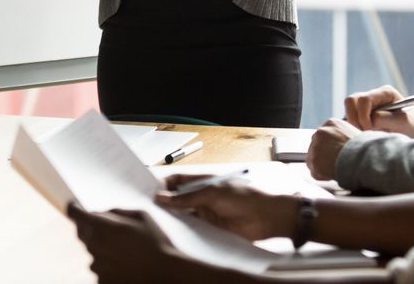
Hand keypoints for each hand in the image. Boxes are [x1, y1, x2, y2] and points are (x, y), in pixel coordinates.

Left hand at [68, 203, 197, 283]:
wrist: (166, 274)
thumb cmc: (157, 243)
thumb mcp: (142, 216)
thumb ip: (118, 212)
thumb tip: (104, 213)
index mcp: (103, 227)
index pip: (75, 213)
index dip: (74, 208)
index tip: (75, 207)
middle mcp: (95, 246)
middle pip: (82, 232)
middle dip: (90, 227)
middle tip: (110, 228)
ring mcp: (97, 266)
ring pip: (92, 251)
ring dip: (101, 247)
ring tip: (126, 250)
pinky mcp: (101, 281)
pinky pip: (100, 268)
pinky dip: (108, 264)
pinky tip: (126, 264)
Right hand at [156, 177, 293, 241]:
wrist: (266, 217)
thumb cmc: (244, 197)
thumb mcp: (212, 194)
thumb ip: (186, 198)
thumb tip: (162, 197)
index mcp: (203, 181)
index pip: (178, 181)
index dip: (164, 184)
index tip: (149, 190)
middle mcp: (203, 196)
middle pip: (178, 199)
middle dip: (165, 202)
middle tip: (148, 207)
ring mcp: (207, 212)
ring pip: (184, 214)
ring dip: (173, 217)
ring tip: (156, 221)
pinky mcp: (211, 228)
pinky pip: (193, 228)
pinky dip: (183, 229)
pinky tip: (173, 232)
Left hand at [305, 118, 359, 179]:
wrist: (363, 159)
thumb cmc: (364, 150)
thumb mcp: (355, 135)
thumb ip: (344, 136)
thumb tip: (343, 144)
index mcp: (331, 123)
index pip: (324, 134)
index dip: (329, 146)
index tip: (335, 152)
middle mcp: (321, 132)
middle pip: (317, 145)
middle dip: (324, 154)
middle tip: (335, 162)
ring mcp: (315, 146)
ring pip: (314, 158)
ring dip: (322, 165)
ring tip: (336, 169)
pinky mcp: (313, 161)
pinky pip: (314, 171)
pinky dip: (322, 175)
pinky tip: (332, 175)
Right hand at [344, 85, 413, 136]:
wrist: (413, 128)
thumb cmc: (410, 124)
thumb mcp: (403, 122)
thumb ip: (386, 119)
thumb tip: (370, 120)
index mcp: (385, 93)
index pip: (364, 99)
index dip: (363, 115)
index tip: (369, 129)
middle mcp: (373, 95)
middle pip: (351, 100)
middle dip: (354, 118)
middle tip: (362, 132)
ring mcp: (365, 103)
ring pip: (348, 108)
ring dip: (352, 122)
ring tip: (364, 134)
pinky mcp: (360, 112)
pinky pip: (349, 117)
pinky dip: (353, 126)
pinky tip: (363, 134)